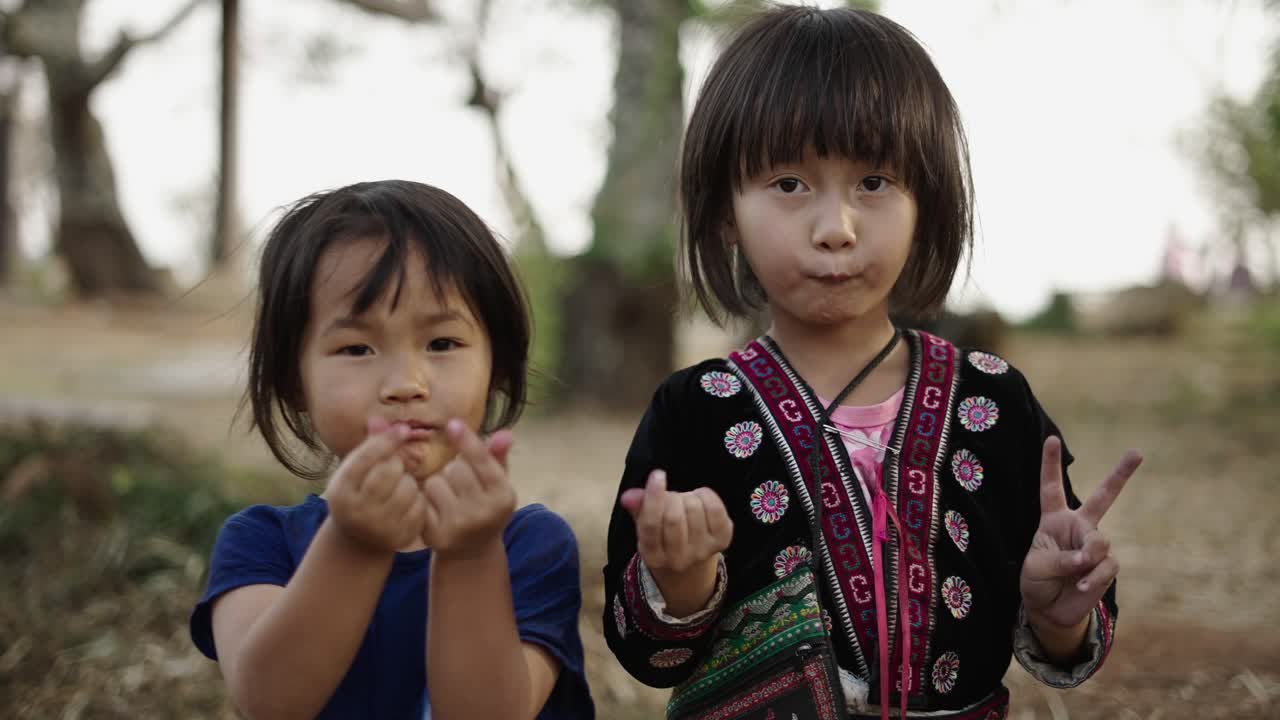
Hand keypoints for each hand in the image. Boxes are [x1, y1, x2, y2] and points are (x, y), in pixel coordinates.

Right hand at [326, 417, 428, 552]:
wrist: (360, 540)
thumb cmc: (358, 494)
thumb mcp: (354, 472)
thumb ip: (368, 446)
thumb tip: (378, 419)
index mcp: (340, 490)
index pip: (365, 458)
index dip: (386, 440)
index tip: (402, 430)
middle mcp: (356, 511)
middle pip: (389, 471)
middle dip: (397, 463)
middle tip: (395, 467)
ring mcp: (378, 527)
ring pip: (408, 488)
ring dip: (409, 481)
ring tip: (399, 485)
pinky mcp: (400, 537)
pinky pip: (420, 506)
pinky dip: (418, 498)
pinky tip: (408, 501)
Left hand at [420, 419, 516, 556]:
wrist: (472, 551)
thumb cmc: (486, 505)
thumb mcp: (498, 483)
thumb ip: (498, 457)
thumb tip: (505, 433)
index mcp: (503, 496)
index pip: (482, 462)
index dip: (467, 441)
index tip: (452, 423)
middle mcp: (483, 512)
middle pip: (455, 469)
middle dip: (455, 469)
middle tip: (461, 483)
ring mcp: (458, 526)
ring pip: (435, 482)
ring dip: (438, 484)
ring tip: (449, 497)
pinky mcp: (435, 535)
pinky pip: (422, 500)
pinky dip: (426, 500)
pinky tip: (436, 510)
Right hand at [620, 470, 732, 577]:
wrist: (691, 565)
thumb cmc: (664, 536)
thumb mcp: (646, 525)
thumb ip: (638, 508)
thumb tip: (629, 495)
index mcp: (652, 555)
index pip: (651, 524)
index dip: (654, 497)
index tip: (657, 474)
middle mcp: (677, 559)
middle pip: (674, 517)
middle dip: (671, 497)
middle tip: (671, 497)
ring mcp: (701, 551)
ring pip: (694, 509)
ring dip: (688, 497)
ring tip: (685, 502)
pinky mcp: (722, 541)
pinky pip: (715, 508)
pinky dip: (706, 495)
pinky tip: (700, 500)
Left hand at [1021, 437, 1141, 628]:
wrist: (1049, 609)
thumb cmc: (1037, 582)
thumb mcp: (1037, 567)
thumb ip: (1062, 558)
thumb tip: (1089, 557)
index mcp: (1053, 519)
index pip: (1051, 488)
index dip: (1050, 464)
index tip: (1051, 439)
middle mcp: (1077, 527)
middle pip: (1102, 496)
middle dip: (1121, 474)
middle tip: (1137, 452)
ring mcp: (1094, 545)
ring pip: (1100, 541)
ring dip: (1087, 557)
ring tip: (1075, 571)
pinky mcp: (1106, 565)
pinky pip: (1106, 565)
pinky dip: (1092, 577)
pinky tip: (1080, 586)